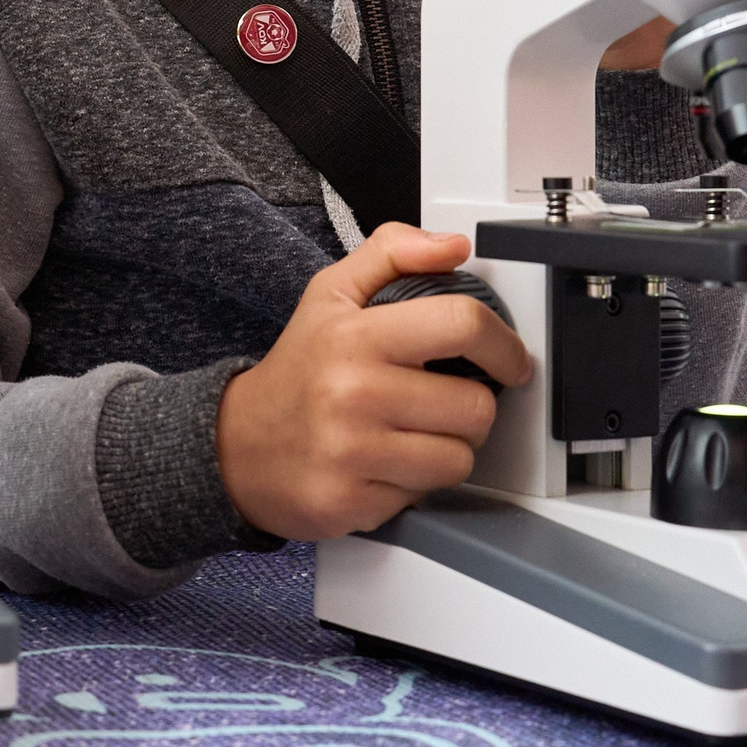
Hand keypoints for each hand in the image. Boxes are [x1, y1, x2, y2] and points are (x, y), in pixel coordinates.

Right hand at [215, 225, 533, 540]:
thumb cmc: (296, 371)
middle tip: (440, 403)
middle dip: (470, 407)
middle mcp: (355, 392)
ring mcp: (353, 451)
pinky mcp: (354, 501)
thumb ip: (390, 253)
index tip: (509, 360)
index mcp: (357, 336)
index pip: (463, 324)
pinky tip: (385, 464)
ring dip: (447, 450)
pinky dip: (414, 483)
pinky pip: (425, 494)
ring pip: (459, 458)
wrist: (236, 446)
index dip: (503, 344)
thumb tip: (452, 246)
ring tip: (411, 435)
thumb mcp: (330, 295)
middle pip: (475, 407)